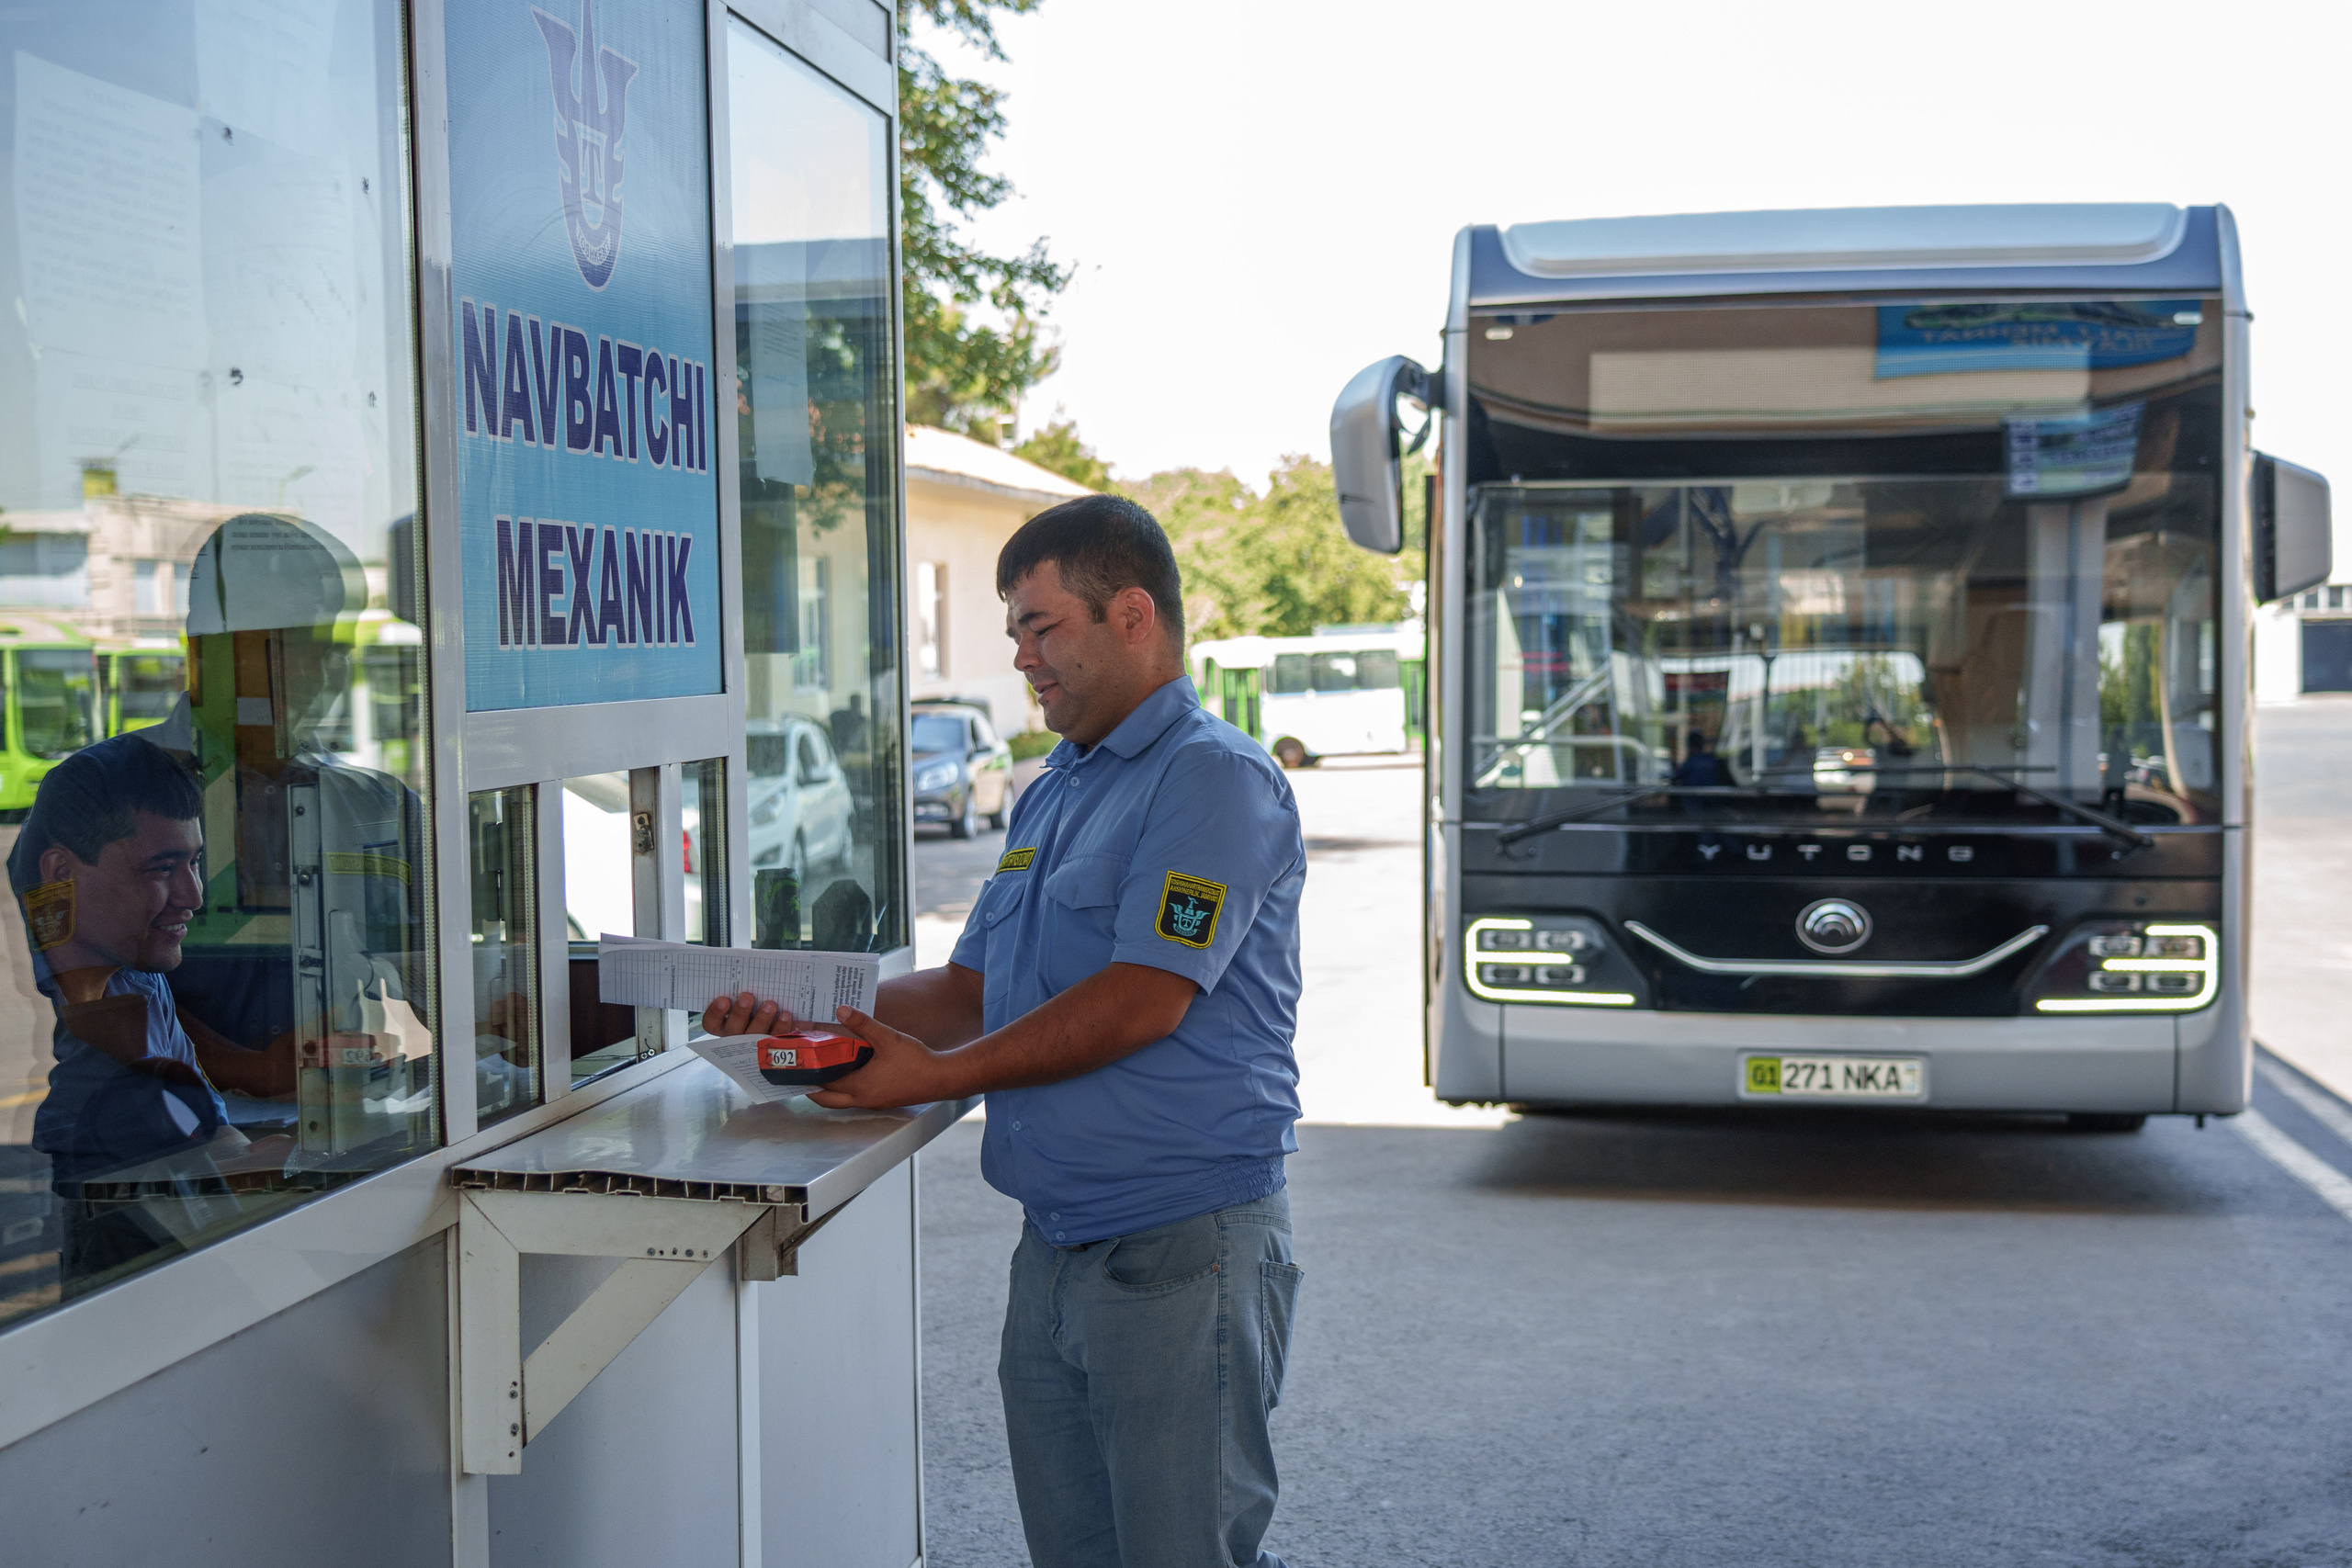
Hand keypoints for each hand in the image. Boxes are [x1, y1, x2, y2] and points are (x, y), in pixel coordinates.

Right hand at [704, 991, 794, 1036]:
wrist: (782, 1013)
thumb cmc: (757, 998)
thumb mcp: (749, 992)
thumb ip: (745, 984)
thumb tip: (747, 966)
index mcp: (724, 1023)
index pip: (712, 1023)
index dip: (715, 1013)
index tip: (723, 999)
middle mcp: (737, 1036)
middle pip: (734, 1029)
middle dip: (740, 1013)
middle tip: (747, 997)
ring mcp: (755, 1043)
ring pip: (755, 1035)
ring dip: (762, 1019)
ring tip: (770, 1004)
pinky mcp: (774, 1043)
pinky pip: (777, 1038)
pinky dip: (781, 1026)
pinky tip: (785, 1015)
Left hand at [808, 1006, 954, 1110]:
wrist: (942, 1078)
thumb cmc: (915, 1061)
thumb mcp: (887, 1038)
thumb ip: (863, 1023)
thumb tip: (840, 1010)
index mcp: (859, 1086)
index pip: (823, 1082)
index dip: (808, 1073)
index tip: (797, 1064)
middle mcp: (862, 1099)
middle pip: (827, 1099)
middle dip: (812, 1089)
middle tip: (802, 1074)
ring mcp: (873, 1102)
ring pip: (842, 1100)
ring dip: (830, 1090)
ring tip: (822, 1072)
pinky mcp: (884, 1100)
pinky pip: (857, 1098)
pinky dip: (847, 1089)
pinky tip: (852, 1074)